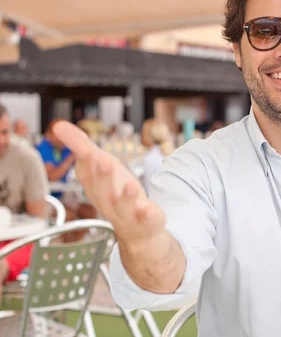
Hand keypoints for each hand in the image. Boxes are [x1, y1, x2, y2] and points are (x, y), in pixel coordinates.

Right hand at [54, 121, 165, 245]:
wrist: (136, 229)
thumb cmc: (115, 191)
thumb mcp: (101, 164)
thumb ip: (82, 146)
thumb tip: (58, 125)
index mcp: (94, 186)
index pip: (87, 173)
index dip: (87, 161)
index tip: (84, 147)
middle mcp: (107, 200)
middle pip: (103, 189)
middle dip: (103, 176)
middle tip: (105, 161)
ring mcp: (127, 212)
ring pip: (123, 205)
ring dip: (125, 196)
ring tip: (129, 185)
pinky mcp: (145, 219)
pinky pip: (145, 217)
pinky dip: (146, 213)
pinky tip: (148, 208)